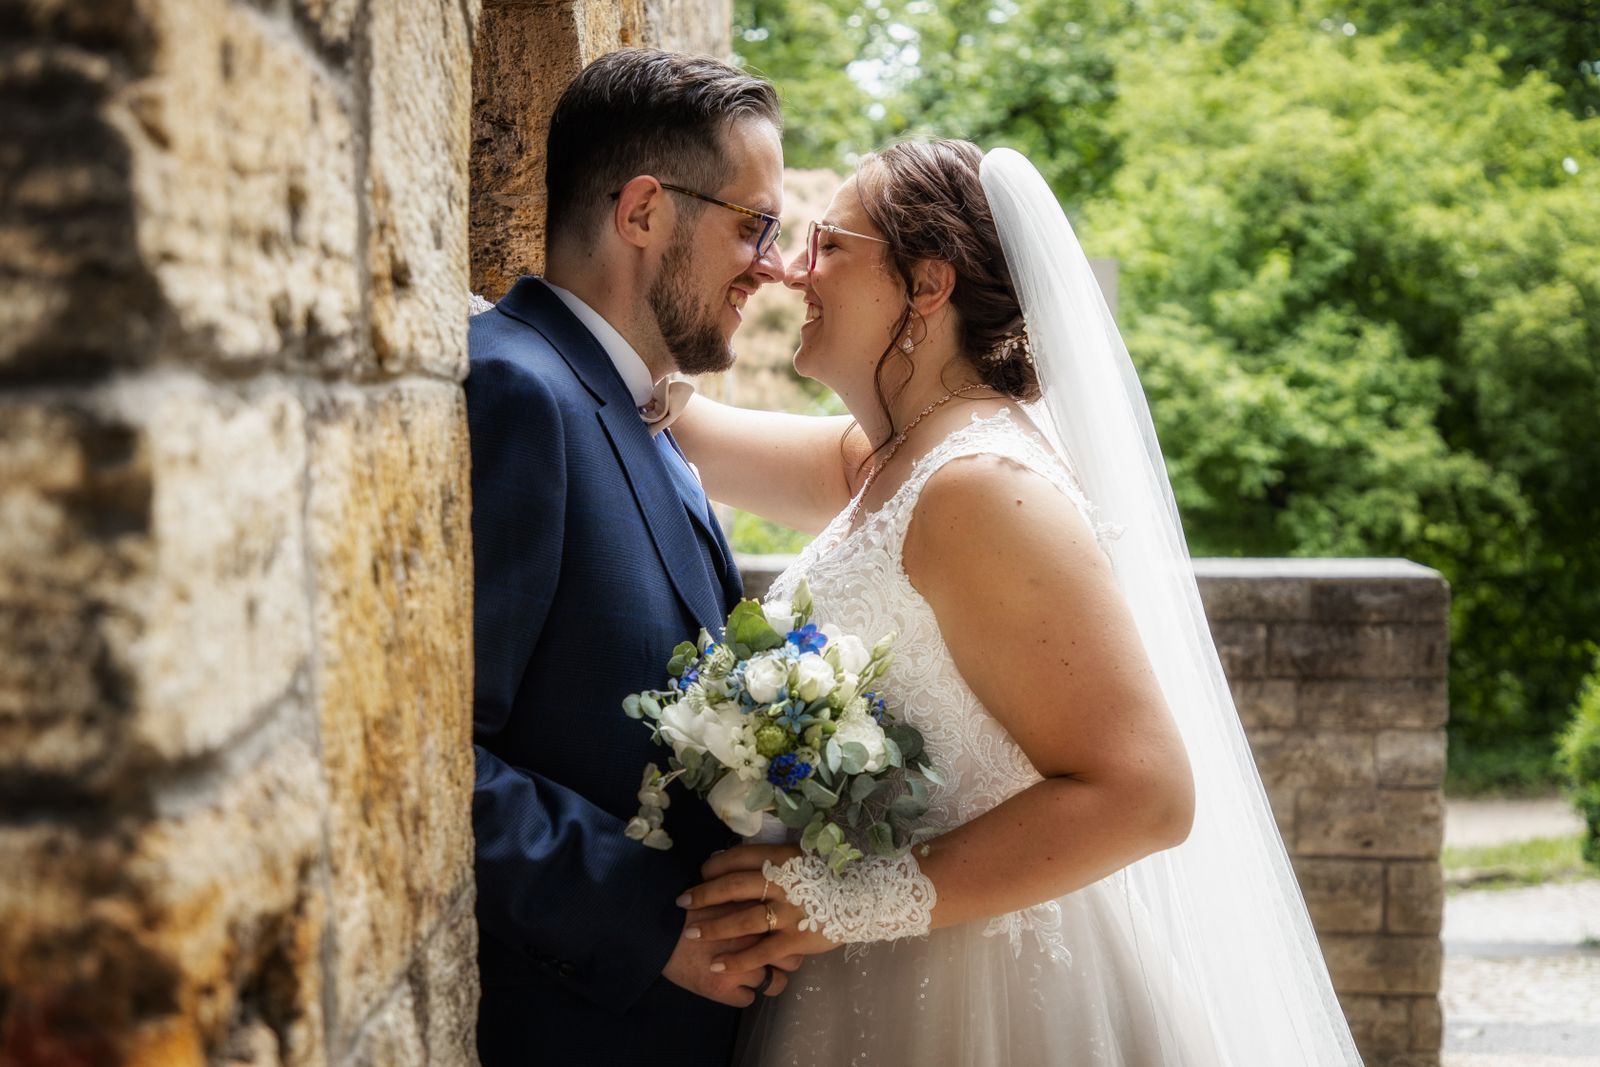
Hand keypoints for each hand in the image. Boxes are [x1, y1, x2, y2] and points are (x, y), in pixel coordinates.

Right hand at [661, 903, 793, 1005]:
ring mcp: (742, 966)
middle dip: (782, 959)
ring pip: (775, 984)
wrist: (654, 926)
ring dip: (766, 979)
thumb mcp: (722, 892)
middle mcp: (756, 940)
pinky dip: (740, 994)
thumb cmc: (686, 905)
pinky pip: (748, 999)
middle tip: (768, 957)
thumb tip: (761, 898)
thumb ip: (747, 899)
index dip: (786, 936)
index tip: (777, 937)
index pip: (792, 930)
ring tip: (751, 974)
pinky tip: (729, 984)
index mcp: (757, 913)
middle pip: (792, 958)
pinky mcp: (723, 988)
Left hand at [679, 845, 837, 975]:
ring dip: (713, 927)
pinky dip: (737, 960)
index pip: (737, 858)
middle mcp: (781, 883)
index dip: (713, 865)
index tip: (701, 874)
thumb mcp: (800, 856)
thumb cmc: (829, 874)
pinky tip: (718, 965)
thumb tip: (735, 862)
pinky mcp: (796, 939)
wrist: (865, 896)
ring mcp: (789, 912)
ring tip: (692, 934)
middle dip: (703, 895)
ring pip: (742, 919)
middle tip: (682, 902)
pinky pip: (760, 951)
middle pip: (732, 887)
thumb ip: (771, 860)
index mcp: (781, 858)